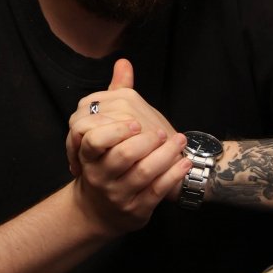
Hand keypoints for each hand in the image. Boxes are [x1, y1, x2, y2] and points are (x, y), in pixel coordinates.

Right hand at [66, 61, 188, 231]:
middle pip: (123, 156)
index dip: (114, 131)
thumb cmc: (103, 162)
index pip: (93, 141)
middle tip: (162, 130)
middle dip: (146, 142)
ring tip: (180, 141)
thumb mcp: (103, 133)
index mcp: (88, 156)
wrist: (99, 210)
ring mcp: (118, 195)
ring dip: (166, 155)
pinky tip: (184, 161)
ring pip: (144, 173)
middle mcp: (100, 177)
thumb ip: (113, 97)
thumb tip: (124, 63)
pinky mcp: (137, 209)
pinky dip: (173, 175)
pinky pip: (157, 191)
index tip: (135, 122)